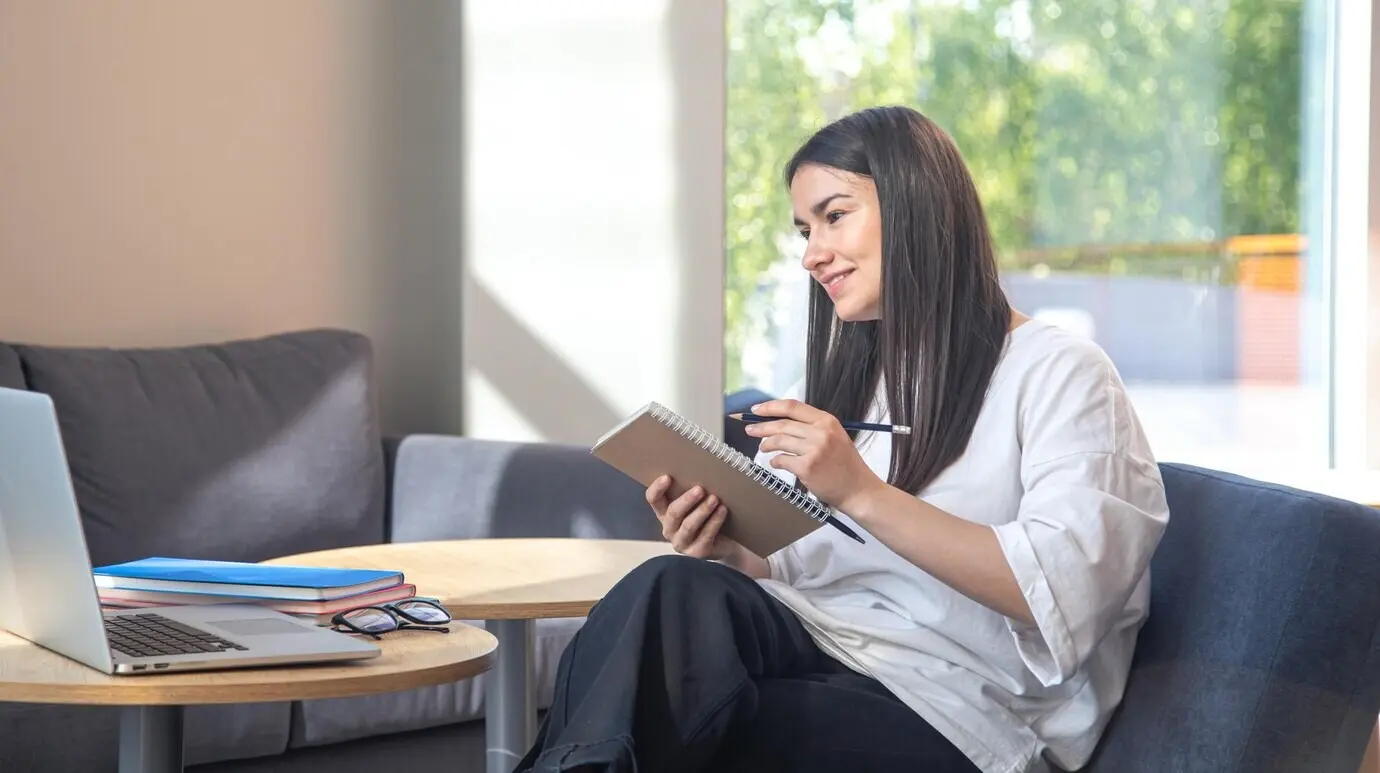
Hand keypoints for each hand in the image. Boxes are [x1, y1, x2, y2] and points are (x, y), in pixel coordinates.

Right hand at [647, 475, 738, 560]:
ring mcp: (682, 543)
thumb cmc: (708, 516)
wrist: (726, 542)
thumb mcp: (697, 503)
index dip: (657, 489)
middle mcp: (669, 529)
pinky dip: (715, 522)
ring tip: (715, 499)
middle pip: (673, 513)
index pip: (653, 500)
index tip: (667, 477)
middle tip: (700, 489)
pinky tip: (722, 511)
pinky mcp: (697, 552)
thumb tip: (700, 470)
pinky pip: (705, 536)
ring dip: (702, 510)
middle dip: (686, 500)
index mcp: (664, 513)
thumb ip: (692, 491)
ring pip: (689, 526)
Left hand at [745, 398, 885, 513]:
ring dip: (766, 445)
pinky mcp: (807, 467)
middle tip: (750, 430)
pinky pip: (782, 460)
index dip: (771, 407)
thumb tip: (781, 423)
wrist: (858, 489)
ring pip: (779, 441)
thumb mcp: (835, 437)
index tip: (757, 409)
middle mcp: (821, 433)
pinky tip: (776, 463)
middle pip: (782, 424)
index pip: (793, 407)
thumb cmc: (845, 465)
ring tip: (763, 448)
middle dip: (761, 426)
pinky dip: (775, 462)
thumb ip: (812, 427)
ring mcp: (814, 450)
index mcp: (827, 421)